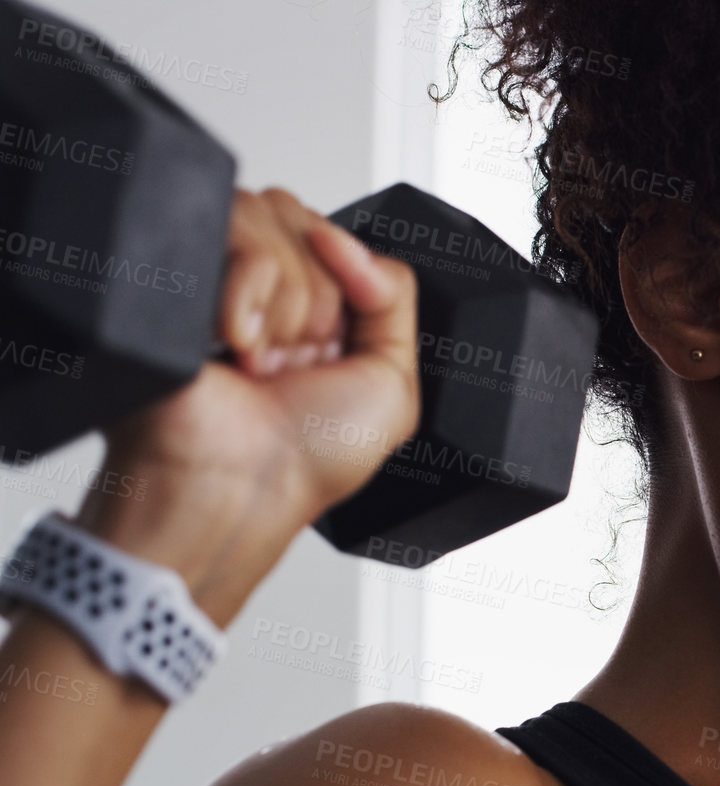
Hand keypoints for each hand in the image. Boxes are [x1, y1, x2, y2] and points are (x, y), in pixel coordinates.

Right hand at [73, 187, 420, 623]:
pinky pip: (231, 228)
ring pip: (272, 217)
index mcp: (315, 308)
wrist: (239, 486)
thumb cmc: (308, 457)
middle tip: (294, 364)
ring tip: (262, 361)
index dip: (349, 288)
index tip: (334, 349)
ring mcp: (217, 273)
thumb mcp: (394, 380)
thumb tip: (344, 236)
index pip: (340, 236)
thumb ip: (395, 294)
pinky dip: (246, 294)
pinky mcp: (176, 267)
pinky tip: (234, 346)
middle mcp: (264, 288)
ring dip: (285, 306)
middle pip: (307, 220)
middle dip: (317, 302)